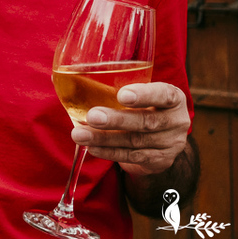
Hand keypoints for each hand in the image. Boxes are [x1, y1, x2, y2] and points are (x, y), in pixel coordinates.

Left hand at [72, 81, 189, 176]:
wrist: (161, 139)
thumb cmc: (142, 106)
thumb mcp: (136, 92)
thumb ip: (109, 84)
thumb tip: (61, 77)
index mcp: (172, 97)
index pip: (164, 94)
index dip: (144, 95)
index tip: (122, 95)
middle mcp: (176, 121)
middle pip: (147, 121)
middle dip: (117, 119)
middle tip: (92, 116)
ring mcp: (170, 143)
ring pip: (136, 142)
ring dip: (105, 139)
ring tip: (79, 134)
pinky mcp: (159, 161)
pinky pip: (132, 157)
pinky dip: (109, 152)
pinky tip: (91, 148)